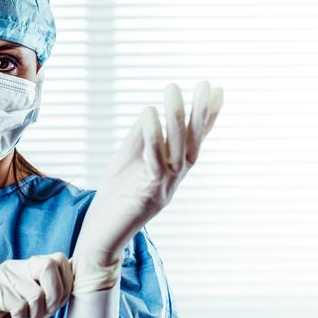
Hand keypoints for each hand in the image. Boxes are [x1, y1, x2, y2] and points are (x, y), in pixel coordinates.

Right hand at [0, 252, 72, 317]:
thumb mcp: (38, 305)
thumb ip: (53, 291)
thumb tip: (74, 281)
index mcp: (28, 265)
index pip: (58, 259)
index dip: (65, 285)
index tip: (56, 305)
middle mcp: (14, 265)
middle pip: (49, 265)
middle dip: (54, 297)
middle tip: (43, 315)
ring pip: (36, 294)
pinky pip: (18, 306)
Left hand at [71, 80, 223, 292]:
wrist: (101, 233)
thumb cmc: (115, 196)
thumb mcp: (129, 159)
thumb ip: (142, 138)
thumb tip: (151, 111)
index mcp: (172, 169)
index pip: (194, 139)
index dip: (207, 116)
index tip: (216, 89)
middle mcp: (175, 178)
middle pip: (193, 142)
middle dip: (200, 113)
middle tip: (204, 84)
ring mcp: (166, 187)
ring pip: (178, 150)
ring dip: (176, 118)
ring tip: (173, 89)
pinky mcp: (150, 196)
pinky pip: (154, 162)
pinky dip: (153, 137)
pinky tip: (149, 113)